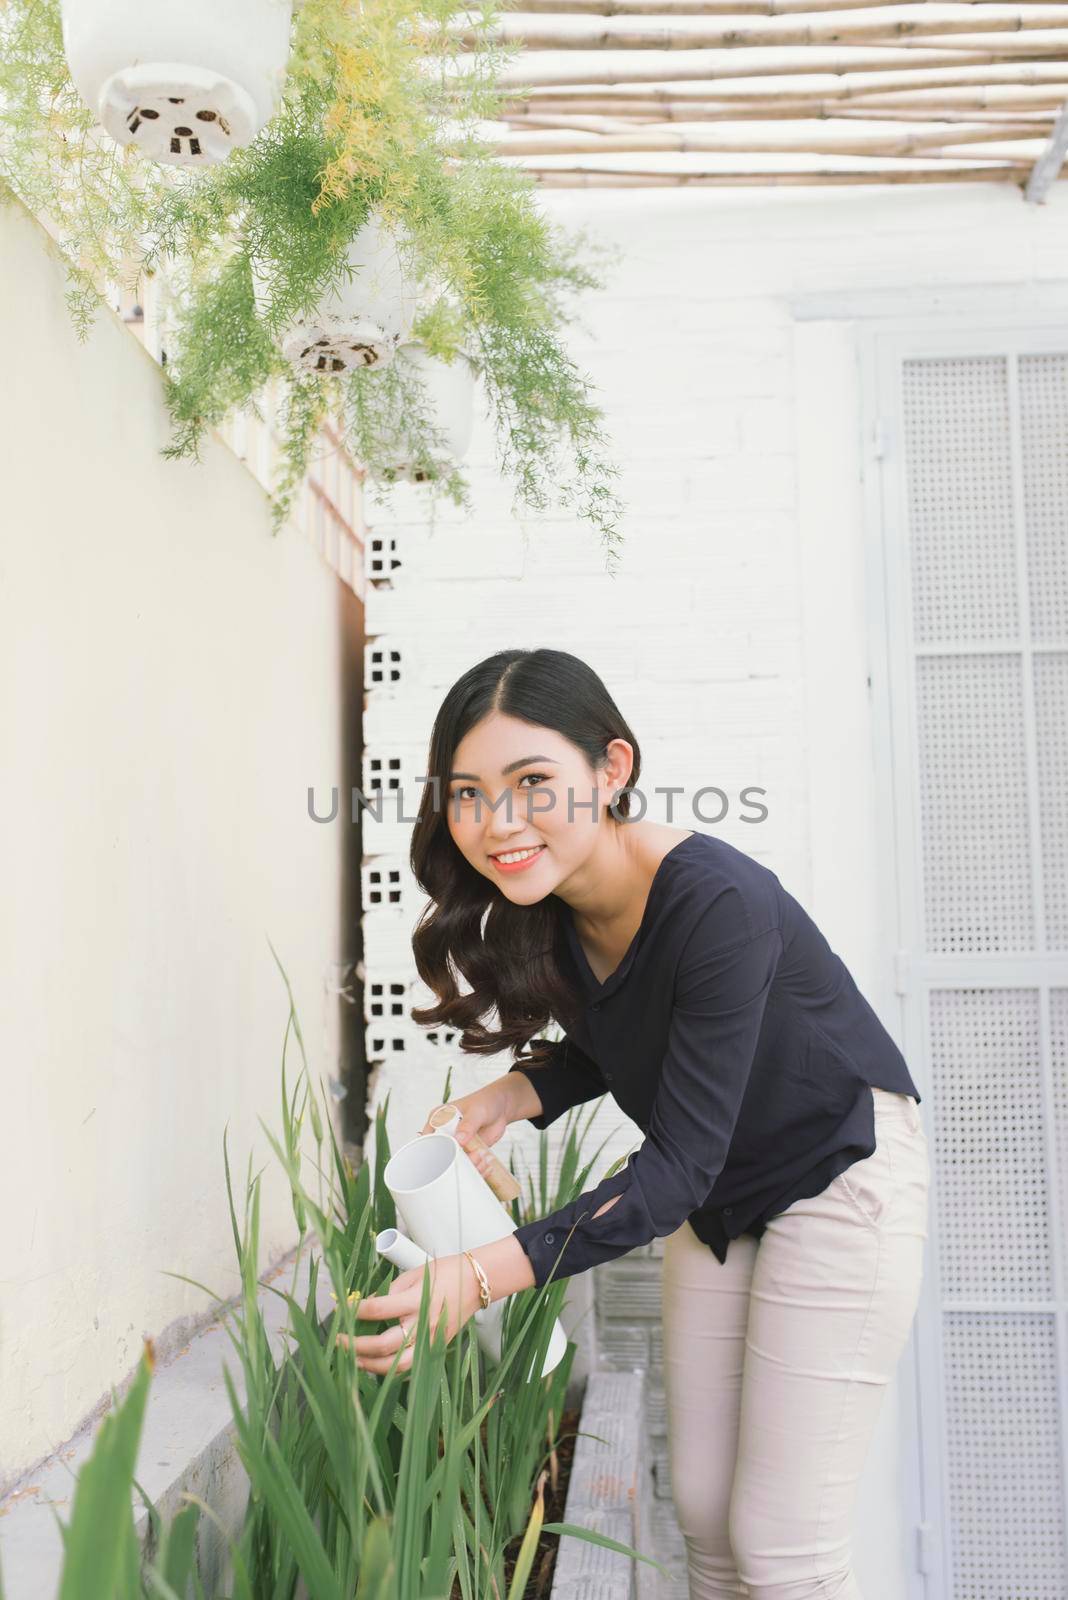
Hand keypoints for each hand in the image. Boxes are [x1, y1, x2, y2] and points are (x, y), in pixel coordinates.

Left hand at [339, 1253, 482, 1374]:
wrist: (476, 1284)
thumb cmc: (445, 1273)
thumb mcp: (414, 1274)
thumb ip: (391, 1291)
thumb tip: (368, 1305)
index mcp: (416, 1301)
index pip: (378, 1309)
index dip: (356, 1310)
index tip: (342, 1308)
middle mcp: (423, 1325)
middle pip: (383, 1346)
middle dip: (356, 1346)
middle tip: (338, 1340)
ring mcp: (430, 1341)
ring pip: (396, 1366)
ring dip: (370, 1365)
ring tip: (353, 1359)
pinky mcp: (435, 1349)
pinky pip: (409, 1366)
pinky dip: (390, 1369)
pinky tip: (375, 1364)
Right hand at [418, 1080, 514, 1177]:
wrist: (500, 1108)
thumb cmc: (484, 1102)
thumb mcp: (476, 1111)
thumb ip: (468, 1124)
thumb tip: (459, 1139)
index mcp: (437, 1119)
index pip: (429, 1139)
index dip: (436, 1150)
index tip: (451, 1154)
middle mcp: (444, 1134)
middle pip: (441, 1155)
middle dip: (453, 1161)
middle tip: (471, 1155)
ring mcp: (455, 1145)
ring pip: (455, 1162)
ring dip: (467, 1165)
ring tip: (481, 1156)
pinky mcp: (467, 1153)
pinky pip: (467, 1165)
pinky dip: (476, 1167)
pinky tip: (485, 1163)